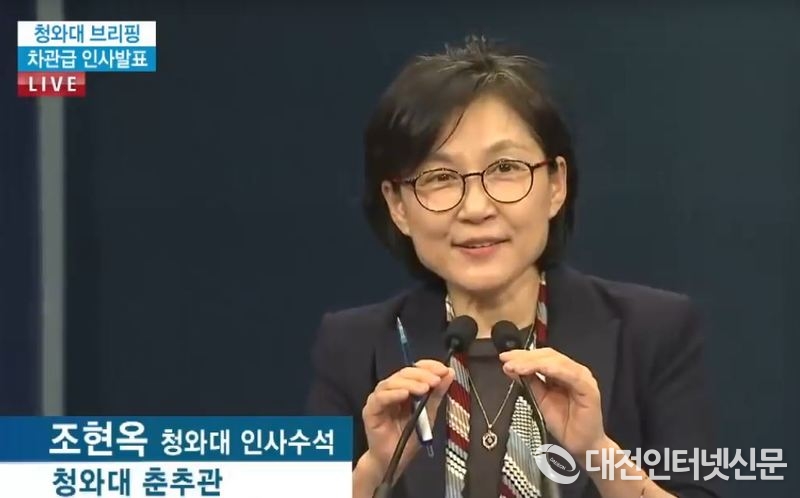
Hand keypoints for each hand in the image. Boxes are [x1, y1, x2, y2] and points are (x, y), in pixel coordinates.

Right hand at [361, 360, 454, 478]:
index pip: (415, 370)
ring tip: (424, 388)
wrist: (394, 459)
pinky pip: (380, 398)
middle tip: (435, 380)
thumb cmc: (408, 438)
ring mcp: (380, 398)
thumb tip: (449, 374)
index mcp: (405, 388)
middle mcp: (391, 390)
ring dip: (410, 383)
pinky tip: (405, 394)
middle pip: (404, 373)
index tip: (443, 369)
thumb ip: (437, 394)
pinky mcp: (371, 410)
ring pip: (392, 382)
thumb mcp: (428, 414)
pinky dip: (393, 394)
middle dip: (422, 374)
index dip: (428, 366)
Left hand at [499, 348, 604, 460]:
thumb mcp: (540, 400)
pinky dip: (552, 369)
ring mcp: (583, 378)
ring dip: (534, 362)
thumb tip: (512, 368)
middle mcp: (574, 371)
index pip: (542, 357)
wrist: (582, 446)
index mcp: (563, 372)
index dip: (523, 355)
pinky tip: (537, 369)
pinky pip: (570, 374)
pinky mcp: (589, 388)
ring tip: (516, 366)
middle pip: (548, 355)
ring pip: (556, 361)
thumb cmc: (565, 424)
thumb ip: (530, 382)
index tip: (505, 358)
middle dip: (525, 357)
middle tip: (507, 360)